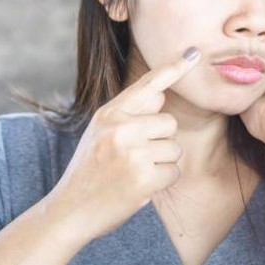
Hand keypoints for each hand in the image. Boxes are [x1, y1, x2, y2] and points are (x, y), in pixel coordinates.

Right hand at [46, 48, 200, 239]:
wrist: (69, 210)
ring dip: (161, 163)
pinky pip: (174, 171)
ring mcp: (132, 153)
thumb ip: (129, 114)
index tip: (195, 53)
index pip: (148, 85)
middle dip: (160, 141)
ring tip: (135, 172)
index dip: (174, 67)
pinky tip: (140, 186)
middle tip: (135, 157)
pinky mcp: (143, 178)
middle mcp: (120, 128)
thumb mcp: (101, 132)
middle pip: (169, 123)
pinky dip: (162, 181)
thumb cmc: (91, 169)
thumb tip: (161, 96)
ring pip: (174, 148)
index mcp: (110, 113)